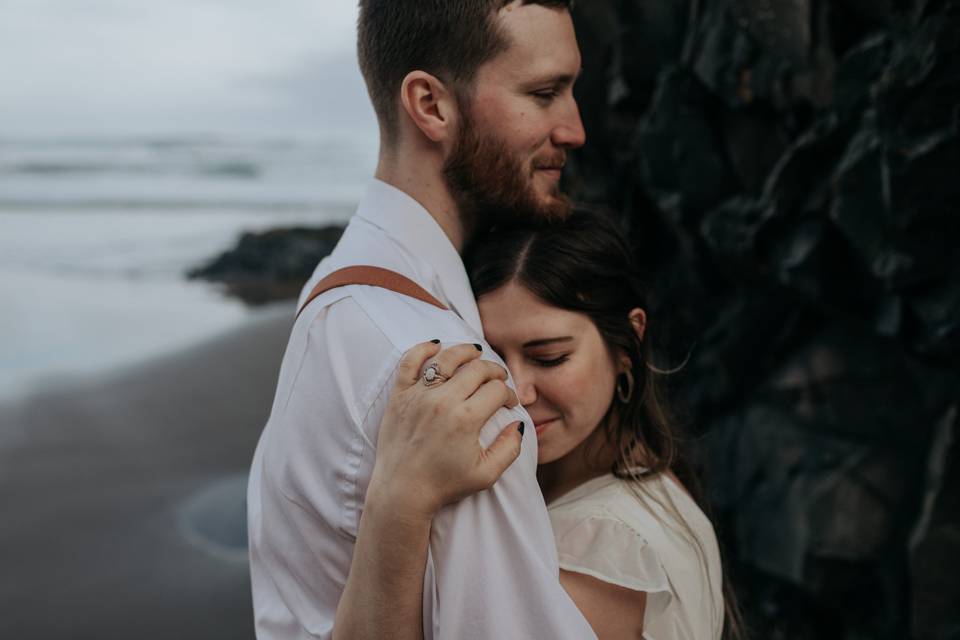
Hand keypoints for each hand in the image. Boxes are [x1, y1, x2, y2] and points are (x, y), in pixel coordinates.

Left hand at [366, 340, 523, 521]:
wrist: (402, 492)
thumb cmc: (444, 485)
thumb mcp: (486, 474)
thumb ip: (510, 448)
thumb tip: (518, 424)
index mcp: (466, 419)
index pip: (497, 390)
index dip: (509, 394)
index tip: (509, 403)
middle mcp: (442, 402)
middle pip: (477, 370)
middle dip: (495, 371)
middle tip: (498, 379)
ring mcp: (418, 396)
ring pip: (446, 358)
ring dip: (466, 352)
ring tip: (476, 353)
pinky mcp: (399, 396)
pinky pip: (409, 361)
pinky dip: (423, 349)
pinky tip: (436, 346)